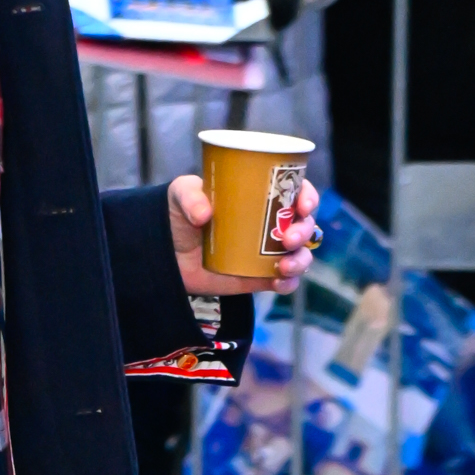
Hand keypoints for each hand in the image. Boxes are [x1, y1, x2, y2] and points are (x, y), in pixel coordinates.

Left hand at [168, 172, 319, 294]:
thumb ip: (189, 197)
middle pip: (304, 224)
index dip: (308, 196)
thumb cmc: (179, 215)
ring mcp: (268, 251)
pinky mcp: (259, 277)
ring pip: (301, 254)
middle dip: (305, 231)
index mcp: (262, 195)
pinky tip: (280, 282)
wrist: (166, 253)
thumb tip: (204, 214)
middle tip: (289, 238)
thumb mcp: (180, 195)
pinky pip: (284, 281)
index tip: (302, 206)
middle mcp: (271, 222)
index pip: (296, 191)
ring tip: (284, 265)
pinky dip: (288, 283)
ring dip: (301, 259)